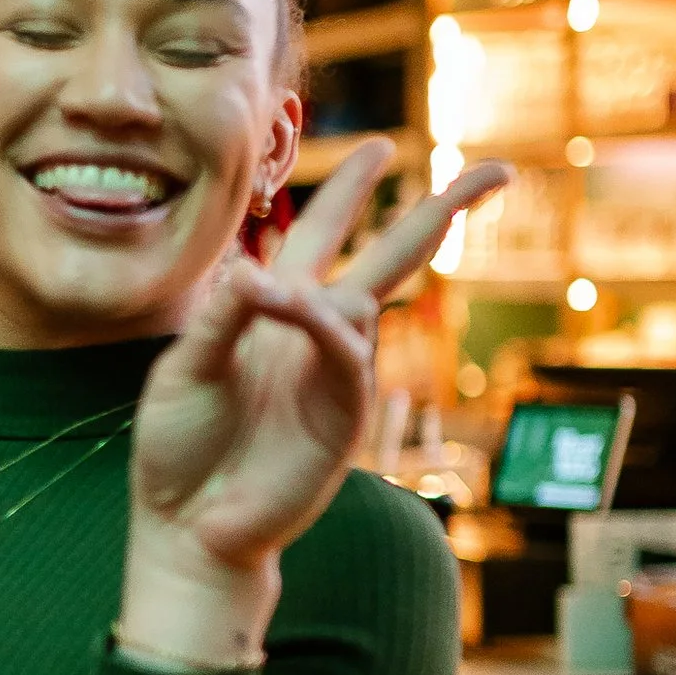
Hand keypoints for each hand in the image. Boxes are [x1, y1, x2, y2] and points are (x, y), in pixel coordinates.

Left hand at [119, 143, 512, 667]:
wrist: (183, 526)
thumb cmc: (179, 446)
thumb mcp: (184, 369)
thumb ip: (220, 318)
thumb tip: (254, 268)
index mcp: (273, 314)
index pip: (322, 235)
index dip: (348, 192)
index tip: (381, 148)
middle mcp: (313, 338)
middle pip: (390, 260)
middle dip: (440, 213)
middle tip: (497, 169)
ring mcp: (334, 378)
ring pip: (363, 306)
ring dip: (320, 292)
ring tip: (269, 304)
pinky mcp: (341, 420)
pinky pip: (349, 361)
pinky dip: (325, 330)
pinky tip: (300, 311)